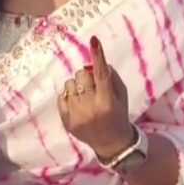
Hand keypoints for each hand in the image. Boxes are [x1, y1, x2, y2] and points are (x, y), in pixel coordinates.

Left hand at [58, 36, 135, 159]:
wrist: (111, 143)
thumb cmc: (118, 115)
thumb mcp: (121, 96)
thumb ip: (111, 78)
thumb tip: (95, 62)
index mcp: (107, 102)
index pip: (102, 74)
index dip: (98, 57)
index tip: (94, 41)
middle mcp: (90, 109)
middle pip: (81, 75)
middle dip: (87, 77)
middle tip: (93, 86)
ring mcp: (76, 116)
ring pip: (69, 84)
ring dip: (77, 86)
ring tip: (85, 97)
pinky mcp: (66, 120)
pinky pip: (61, 96)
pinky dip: (69, 97)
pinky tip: (78, 105)